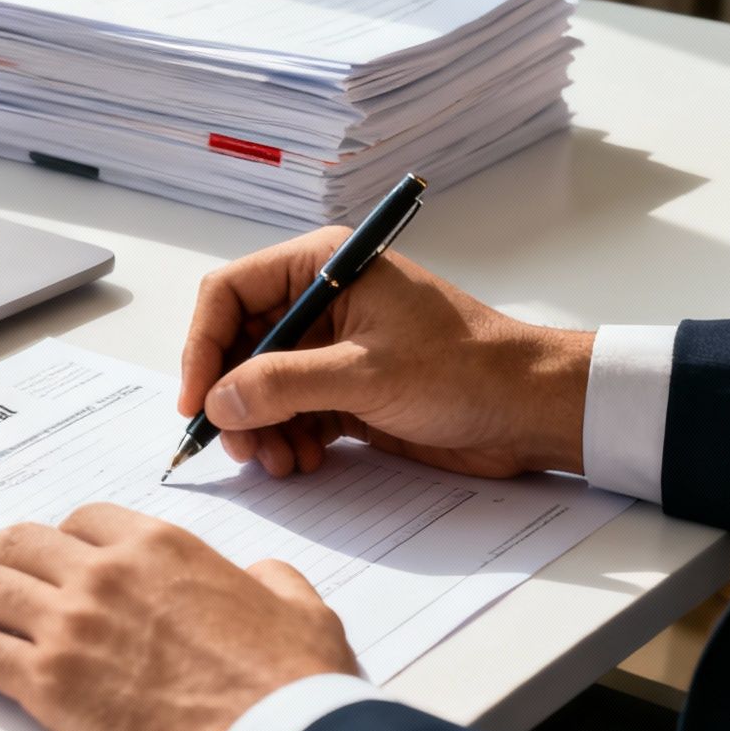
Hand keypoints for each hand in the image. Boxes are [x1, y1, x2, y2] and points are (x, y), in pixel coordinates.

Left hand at [0, 504, 356, 730]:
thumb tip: (266, 575)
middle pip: (22, 545)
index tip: (43, 546)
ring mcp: (71, 624)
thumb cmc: (290, 683)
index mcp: (161, 547)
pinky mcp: (48, 681)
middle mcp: (106, 573)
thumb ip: (272, 580)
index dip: (57, 533)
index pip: (86, 519)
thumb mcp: (299, 608)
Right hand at [180, 226, 593, 478]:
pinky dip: (286, 439)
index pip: (230, 294)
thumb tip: (218, 402)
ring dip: (259, 427)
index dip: (203, 346)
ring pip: (260, 385)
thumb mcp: (367, 374)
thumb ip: (284, 385)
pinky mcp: (345, 387)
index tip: (197, 400)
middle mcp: (320, 301)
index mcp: (323, 267)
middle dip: (232, 398)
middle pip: (239, 345)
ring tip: (277, 462)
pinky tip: (303, 462)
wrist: (532, 411)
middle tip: (237, 444)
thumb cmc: (468, 370)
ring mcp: (332, 346)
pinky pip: (291, 411)